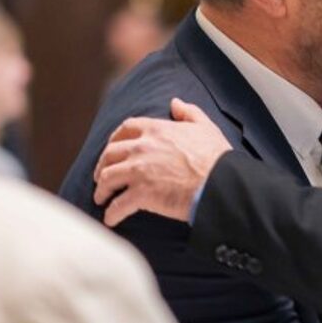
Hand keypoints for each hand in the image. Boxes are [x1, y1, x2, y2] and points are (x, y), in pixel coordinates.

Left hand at [92, 98, 231, 224]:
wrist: (220, 182)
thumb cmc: (216, 156)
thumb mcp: (205, 127)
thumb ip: (189, 112)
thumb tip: (175, 102)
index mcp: (156, 130)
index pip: (126, 128)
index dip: (115, 139)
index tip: (111, 148)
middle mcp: (142, 147)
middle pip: (109, 154)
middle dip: (102, 166)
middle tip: (101, 177)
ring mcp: (139, 171)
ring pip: (107, 179)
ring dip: (102, 190)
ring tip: (102, 199)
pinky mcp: (142, 194)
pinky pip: (118, 205)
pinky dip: (111, 214)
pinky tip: (111, 220)